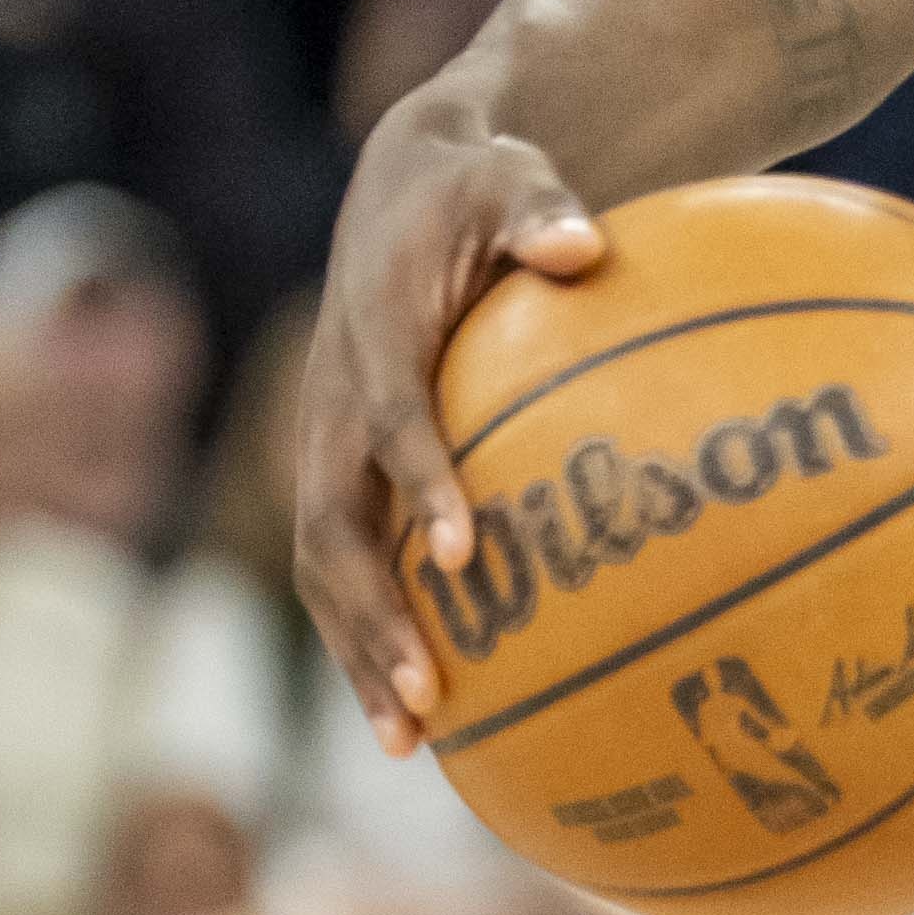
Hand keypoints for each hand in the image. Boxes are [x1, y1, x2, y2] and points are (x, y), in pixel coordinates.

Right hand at [294, 97, 604, 753]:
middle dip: (373, 616)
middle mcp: (334, 401)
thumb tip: (586, 244)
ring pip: (327, 564)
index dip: (419, 483)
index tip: (460, 552)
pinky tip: (425, 710)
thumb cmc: (478, 184)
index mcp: (373, 333)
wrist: (401, 185)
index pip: (392, 417)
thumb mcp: (511, 173)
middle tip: (428, 696)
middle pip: (336, 525)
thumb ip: (542, 211)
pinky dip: (371, 632)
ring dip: (360, 650)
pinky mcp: (342, 465)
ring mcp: (328, 441)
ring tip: (409, 741)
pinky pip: (348, 561)